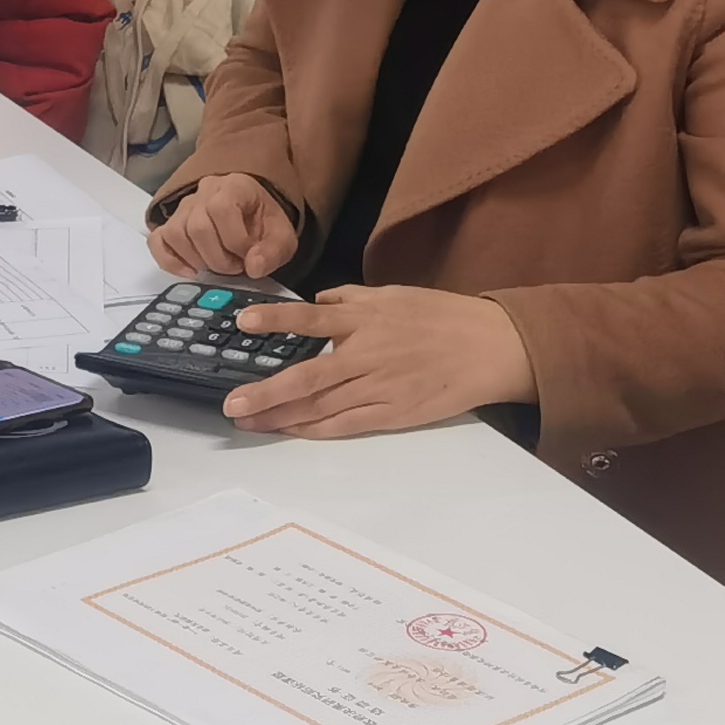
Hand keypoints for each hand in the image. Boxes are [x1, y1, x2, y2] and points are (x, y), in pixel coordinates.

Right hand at [151, 173, 298, 281]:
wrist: (254, 217)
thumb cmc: (265, 224)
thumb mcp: (282, 237)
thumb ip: (273, 251)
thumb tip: (253, 267)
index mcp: (234, 186)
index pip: (222, 209)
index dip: (235, 239)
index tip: (249, 256)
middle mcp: (204, 191)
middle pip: (197, 225)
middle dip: (217, 257)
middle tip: (235, 267)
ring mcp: (184, 207)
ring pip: (175, 233)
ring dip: (197, 259)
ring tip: (217, 267)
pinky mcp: (172, 224)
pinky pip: (158, 240)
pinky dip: (169, 260)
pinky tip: (190, 272)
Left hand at [222, 285, 533, 435]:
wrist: (491, 347)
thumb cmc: (444, 316)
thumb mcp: (395, 294)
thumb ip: (352, 299)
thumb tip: (318, 301)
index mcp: (367, 319)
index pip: (312, 319)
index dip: (277, 320)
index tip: (244, 322)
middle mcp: (368, 354)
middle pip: (308, 376)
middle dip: (267, 392)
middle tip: (233, 403)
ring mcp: (380, 388)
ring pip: (322, 407)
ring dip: (283, 417)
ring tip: (251, 422)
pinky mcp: (394, 413)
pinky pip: (348, 424)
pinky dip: (318, 429)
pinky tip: (294, 430)